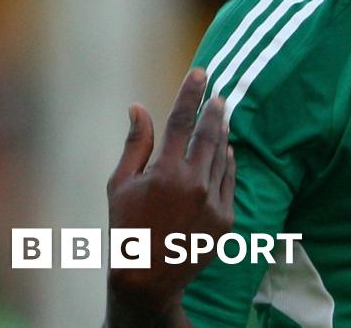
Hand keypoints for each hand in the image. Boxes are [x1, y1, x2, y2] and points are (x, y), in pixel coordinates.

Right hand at [105, 69, 234, 323]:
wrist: (148, 278)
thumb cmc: (126, 227)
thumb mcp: (120, 184)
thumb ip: (135, 144)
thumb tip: (138, 107)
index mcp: (166, 172)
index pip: (181, 121)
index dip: (191, 93)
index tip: (201, 72)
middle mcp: (194, 184)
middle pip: (210, 134)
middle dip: (215, 109)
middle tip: (218, 92)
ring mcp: (213, 202)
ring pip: (222, 157)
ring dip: (223, 133)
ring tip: (221, 116)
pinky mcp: (226, 218)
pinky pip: (230, 181)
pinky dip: (228, 162)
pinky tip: (226, 150)